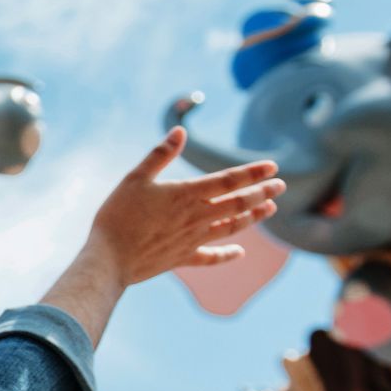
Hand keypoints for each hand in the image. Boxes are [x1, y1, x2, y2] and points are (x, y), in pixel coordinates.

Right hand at [38, 127, 283, 347]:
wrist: (109, 259)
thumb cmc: (118, 215)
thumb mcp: (135, 178)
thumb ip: (160, 154)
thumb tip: (179, 131)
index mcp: (186, 194)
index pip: (228, 180)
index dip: (252, 172)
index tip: (273, 166)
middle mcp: (196, 218)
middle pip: (238, 204)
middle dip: (261, 193)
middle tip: (281, 185)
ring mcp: (192, 240)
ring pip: (231, 227)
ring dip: (253, 217)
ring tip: (270, 209)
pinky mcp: (183, 258)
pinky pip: (211, 257)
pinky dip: (228, 255)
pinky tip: (240, 252)